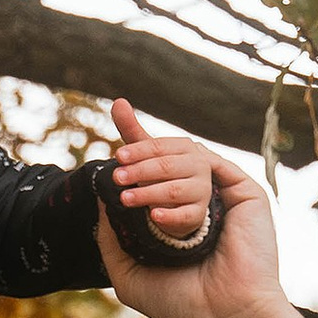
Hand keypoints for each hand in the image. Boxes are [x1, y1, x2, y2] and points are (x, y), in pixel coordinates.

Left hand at [98, 103, 317, 317]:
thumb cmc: (181, 303)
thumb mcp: (128, 272)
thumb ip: (112, 235)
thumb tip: (103, 196)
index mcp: (176, 209)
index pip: (156, 162)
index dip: (137, 133)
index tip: (119, 107)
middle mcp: (201, 197)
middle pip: (168, 153)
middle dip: (138, 152)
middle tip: (116, 168)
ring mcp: (224, 194)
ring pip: (187, 156)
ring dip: (153, 171)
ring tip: (131, 198)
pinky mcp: (247, 194)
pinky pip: (210, 171)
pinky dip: (181, 193)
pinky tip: (160, 220)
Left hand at [108, 122, 214, 246]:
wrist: (177, 203)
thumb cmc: (159, 173)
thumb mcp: (145, 152)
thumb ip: (132, 129)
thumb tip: (118, 101)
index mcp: (186, 147)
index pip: (160, 147)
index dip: (138, 151)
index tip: (117, 157)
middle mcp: (198, 166)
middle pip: (167, 167)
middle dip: (139, 172)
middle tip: (116, 178)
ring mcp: (201, 190)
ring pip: (174, 191)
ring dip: (147, 194)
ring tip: (124, 198)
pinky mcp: (199, 213)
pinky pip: (185, 215)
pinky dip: (169, 216)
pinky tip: (154, 215)